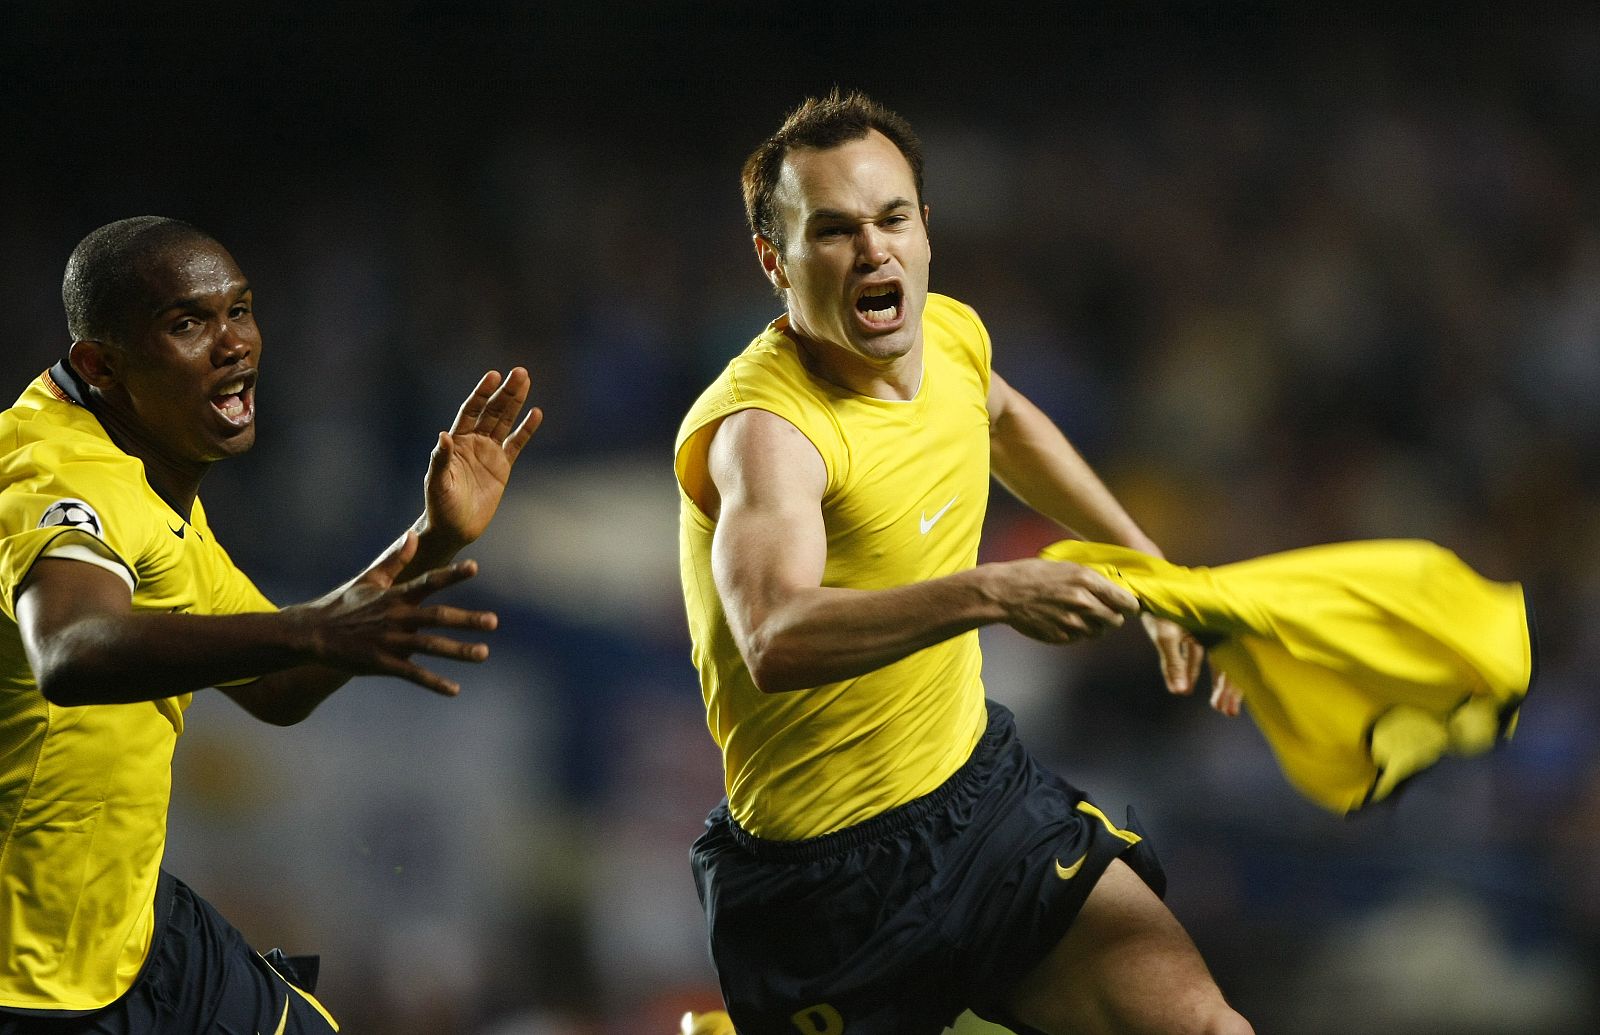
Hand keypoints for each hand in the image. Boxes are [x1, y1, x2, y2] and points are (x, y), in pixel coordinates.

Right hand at [292, 530, 497, 695]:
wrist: (312, 633)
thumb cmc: (344, 604)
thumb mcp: (370, 578)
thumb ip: (395, 559)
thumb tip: (414, 534)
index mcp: (395, 596)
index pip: (427, 582)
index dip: (451, 575)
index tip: (475, 567)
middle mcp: (396, 617)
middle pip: (436, 617)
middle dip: (466, 620)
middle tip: (494, 621)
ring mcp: (389, 641)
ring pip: (429, 646)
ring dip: (457, 651)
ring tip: (484, 653)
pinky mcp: (381, 663)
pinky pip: (412, 674)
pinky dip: (433, 682)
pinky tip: (455, 690)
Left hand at [422, 367, 542, 547]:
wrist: (454, 528)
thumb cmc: (439, 506)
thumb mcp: (438, 483)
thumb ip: (441, 459)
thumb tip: (443, 435)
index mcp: (457, 442)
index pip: (471, 411)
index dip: (482, 394)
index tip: (493, 376)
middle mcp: (474, 442)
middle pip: (493, 411)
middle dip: (505, 392)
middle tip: (520, 372)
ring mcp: (489, 452)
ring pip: (506, 422)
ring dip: (516, 402)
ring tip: (526, 381)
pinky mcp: (503, 467)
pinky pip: (517, 444)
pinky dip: (526, 429)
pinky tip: (536, 413)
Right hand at [996, 558, 1140, 643]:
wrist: (1005, 592)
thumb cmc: (1033, 574)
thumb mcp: (1066, 567)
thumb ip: (1091, 579)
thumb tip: (1113, 589)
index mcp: (1086, 580)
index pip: (1126, 601)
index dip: (1130, 606)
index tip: (1129, 607)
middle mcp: (1083, 603)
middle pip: (1116, 621)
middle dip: (1113, 617)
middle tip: (1104, 611)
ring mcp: (1072, 623)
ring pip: (1099, 632)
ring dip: (1095, 626)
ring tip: (1081, 616)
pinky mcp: (1062, 637)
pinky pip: (1080, 638)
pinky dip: (1078, 632)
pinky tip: (1065, 621)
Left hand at [1139, 612, 1240, 715]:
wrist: (1147, 586)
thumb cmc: (1159, 607)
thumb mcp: (1165, 634)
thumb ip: (1173, 663)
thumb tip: (1179, 692)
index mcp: (1217, 628)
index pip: (1231, 661)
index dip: (1231, 686)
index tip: (1226, 709)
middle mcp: (1216, 629)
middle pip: (1228, 663)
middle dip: (1227, 688)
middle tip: (1226, 711)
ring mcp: (1204, 630)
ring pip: (1215, 660)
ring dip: (1214, 682)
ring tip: (1216, 705)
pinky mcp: (1191, 630)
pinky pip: (1198, 654)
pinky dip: (1193, 670)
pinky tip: (1186, 686)